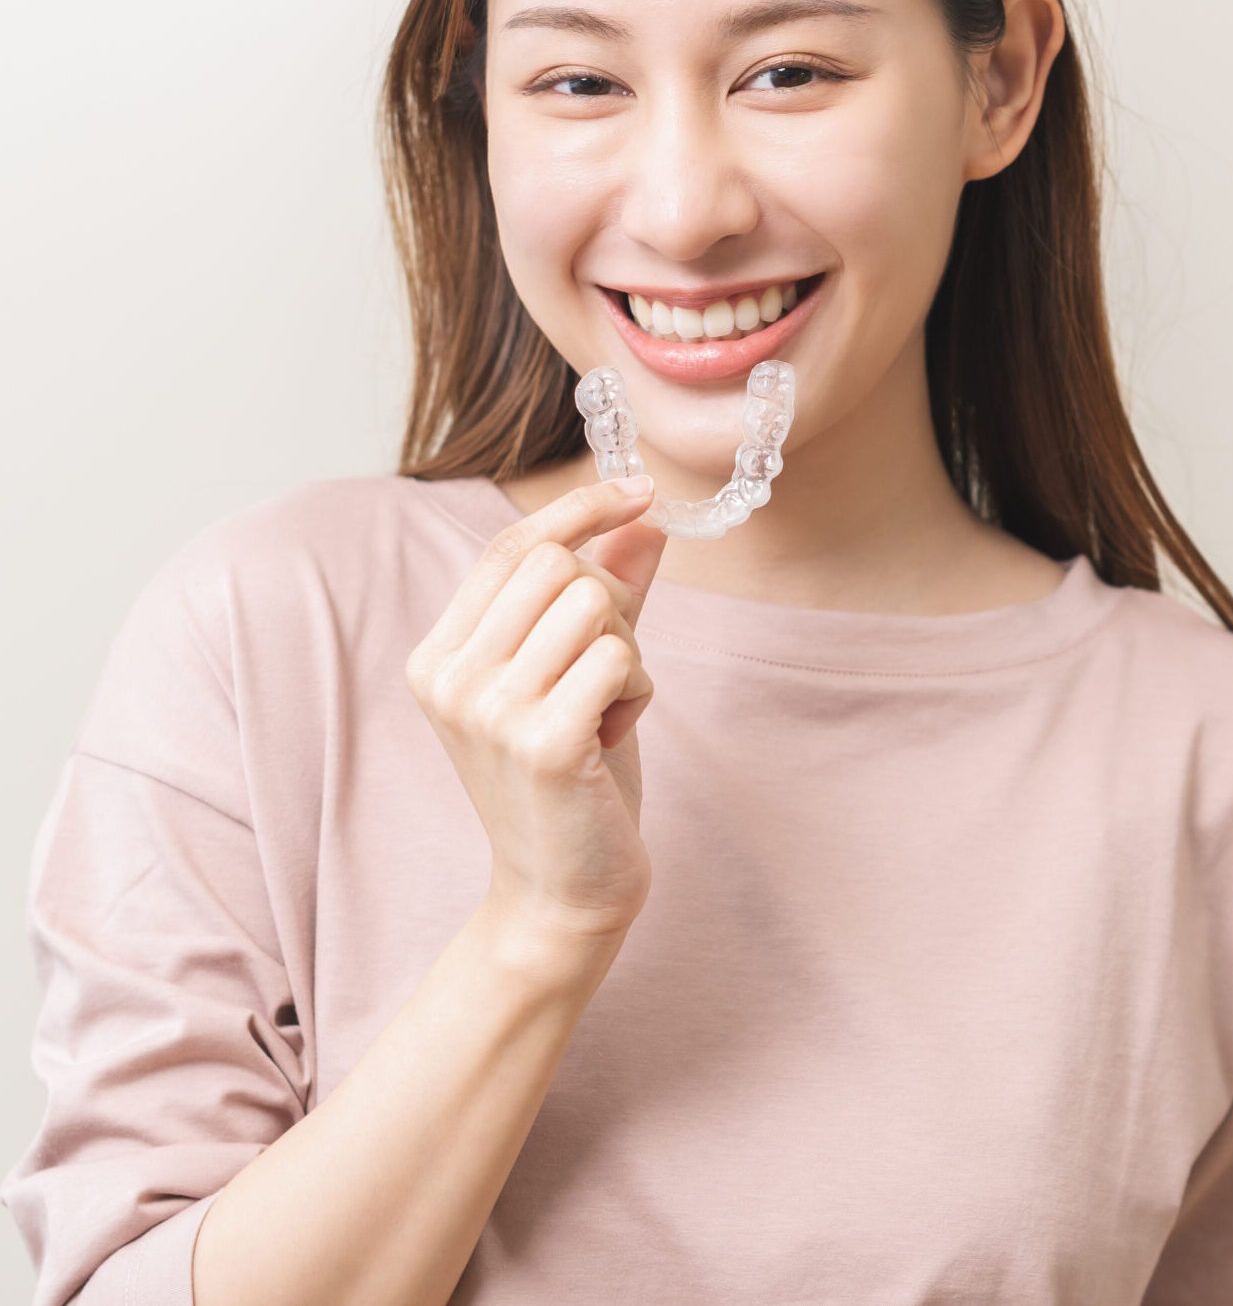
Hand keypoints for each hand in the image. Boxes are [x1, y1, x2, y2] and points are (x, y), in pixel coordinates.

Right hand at [406, 477, 666, 941]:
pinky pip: (619, 654)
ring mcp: (489, 710)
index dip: (577, 509)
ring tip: (607, 711)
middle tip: (608, 674)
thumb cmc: (574, 780)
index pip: (510, 546)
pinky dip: (638, 688)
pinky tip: (613, 736)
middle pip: (557, 566)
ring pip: (593, 604)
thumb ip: (608, 593)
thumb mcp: (580, 673)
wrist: (562, 894)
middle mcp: (450, 677)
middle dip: (610, 606)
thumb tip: (642, 517)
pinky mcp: (541, 742)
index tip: (639, 488)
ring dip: (628, 653)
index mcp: (440, 656)